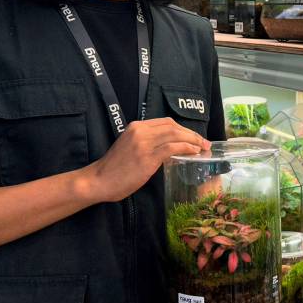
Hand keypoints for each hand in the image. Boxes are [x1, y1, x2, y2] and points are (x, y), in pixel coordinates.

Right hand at [77, 118, 209, 203]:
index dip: (183, 129)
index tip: (194, 137)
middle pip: (173, 126)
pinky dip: (186, 148)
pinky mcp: (147, 157)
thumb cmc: (114, 168)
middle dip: (191, 134)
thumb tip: (168, 148)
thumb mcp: (130, 147)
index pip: (166, 122)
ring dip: (193, 141)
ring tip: (203, 148)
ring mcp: (144, 143)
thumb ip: (147, 143)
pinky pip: (172, 148)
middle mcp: (140, 131)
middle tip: (204, 142)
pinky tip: (194, 152)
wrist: (98, 180)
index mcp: (136, 126)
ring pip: (175, 135)